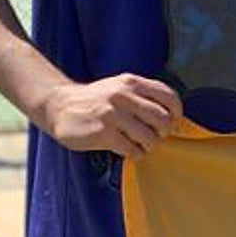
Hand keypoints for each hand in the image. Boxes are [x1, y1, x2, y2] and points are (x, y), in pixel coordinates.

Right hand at [39, 73, 182, 158]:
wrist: (60, 105)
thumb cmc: (96, 99)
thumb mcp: (120, 87)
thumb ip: (143, 95)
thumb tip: (171, 114)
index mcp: (132, 83)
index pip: (168, 96)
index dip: (176, 112)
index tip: (173, 121)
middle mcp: (125, 96)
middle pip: (162, 119)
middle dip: (164, 132)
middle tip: (156, 136)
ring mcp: (113, 115)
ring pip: (149, 137)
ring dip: (149, 145)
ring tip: (141, 144)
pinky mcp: (103, 134)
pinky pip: (132, 149)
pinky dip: (135, 153)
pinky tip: (129, 150)